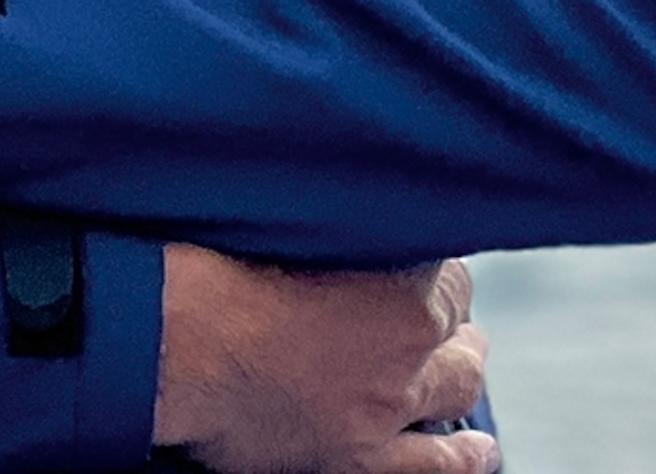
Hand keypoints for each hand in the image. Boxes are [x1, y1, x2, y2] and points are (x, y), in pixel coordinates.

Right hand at [153, 245, 495, 473]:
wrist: (177, 344)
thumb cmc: (217, 267)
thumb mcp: (286, 213)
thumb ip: (339, 218)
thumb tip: (352, 208)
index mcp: (400, 284)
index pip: (446, 267)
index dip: (427, 258)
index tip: (409, 250)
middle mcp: (407, 350)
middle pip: (456, 324)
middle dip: (449, 310)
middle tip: (436, 299)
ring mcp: (385, 410)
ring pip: (457, 387)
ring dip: (461, 368)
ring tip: (466, 356)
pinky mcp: (358, 460)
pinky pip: (433, 467)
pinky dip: (460, 456)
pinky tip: (477, 451)